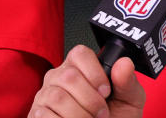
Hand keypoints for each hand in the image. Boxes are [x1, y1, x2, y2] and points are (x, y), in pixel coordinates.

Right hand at [29, 45, 144, 117]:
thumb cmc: (116, 117)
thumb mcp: (129, 100)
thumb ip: (128, 82)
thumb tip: (124, 63)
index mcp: (81, 66)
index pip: (80, 53)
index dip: (95, 73)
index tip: (106, 92)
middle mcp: (59, 76)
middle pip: (69, 77)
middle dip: (90, 100)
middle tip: (101, 113)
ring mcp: (45, 95)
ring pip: (57, 97)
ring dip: (79, 114)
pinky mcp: (36, 114)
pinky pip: (45, 115)